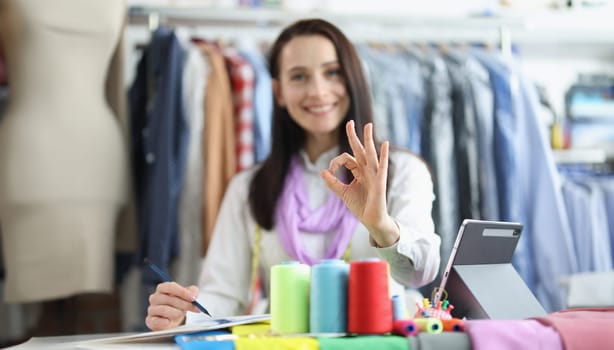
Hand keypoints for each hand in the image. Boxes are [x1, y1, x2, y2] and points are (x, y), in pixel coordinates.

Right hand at [145, 282, 201, 330]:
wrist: (172, 320)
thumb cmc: (178, 306)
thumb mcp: (187, 296)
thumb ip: (192, 292)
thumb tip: (194, 294)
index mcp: (163, 288)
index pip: (170, 287)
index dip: (182, 292)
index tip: (193, 298)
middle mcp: (155, 297)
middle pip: (168, 299)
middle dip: (184, 304)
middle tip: (194, 308)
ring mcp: (151, 309)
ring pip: (163, 309)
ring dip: (176, 313)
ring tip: (181, 314)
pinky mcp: (150, 320)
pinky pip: (157, 321)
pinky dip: (166, 322)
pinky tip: (170, 321)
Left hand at [320, 120, 399, 246]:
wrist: (371, 220)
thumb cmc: (360, 206)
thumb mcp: (343, 193)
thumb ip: (333, 183)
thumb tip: (322, 171)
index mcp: (359, 171)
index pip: (347, 158)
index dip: (336, 162)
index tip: (329, 171)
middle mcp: (367, 170)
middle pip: (360, 149)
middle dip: (354, 136)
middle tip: (350, 122)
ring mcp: (375, 174)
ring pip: (370, 153)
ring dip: (369, 139)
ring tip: (368, 126)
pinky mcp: (380, 182)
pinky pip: (383, 166)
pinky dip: (384, 155)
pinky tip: (384, 144)